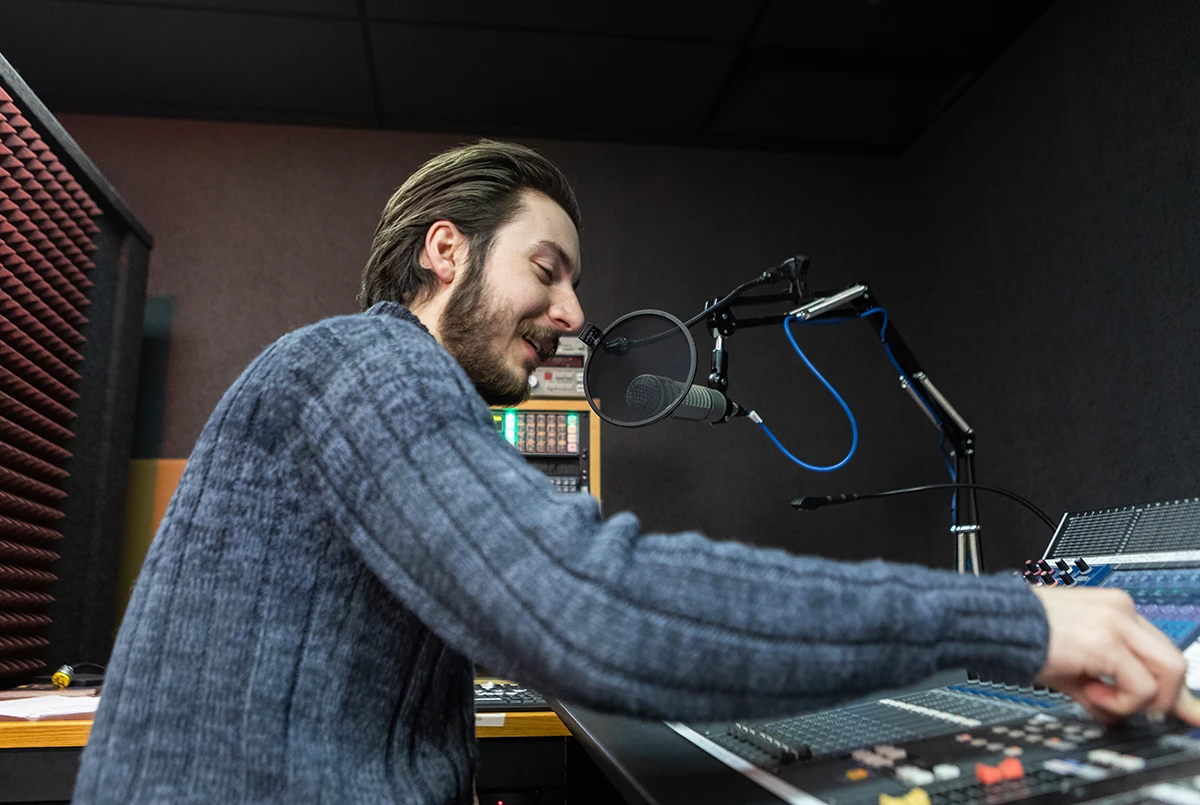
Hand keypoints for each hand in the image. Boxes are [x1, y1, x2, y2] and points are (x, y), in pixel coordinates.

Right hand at [1033, 586, 1199, 724]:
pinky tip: (1089, 692)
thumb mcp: (1073, 664)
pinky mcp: (1107, 641)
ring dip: (1142, 700)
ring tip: (1103, 698)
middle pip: (1175, 661)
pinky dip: (1122, 701)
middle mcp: (1122, 611)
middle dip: (1163, 697)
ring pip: (1170, 673)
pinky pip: (1140, 686)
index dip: (1169, 686)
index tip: (1179, 710)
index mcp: (1115, 609)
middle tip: (1134, 711)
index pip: (1160, 649)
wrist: (993, 622)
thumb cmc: (1022, 636)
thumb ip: (1105, 686)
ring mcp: (1117, 623)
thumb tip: (1121, 715)